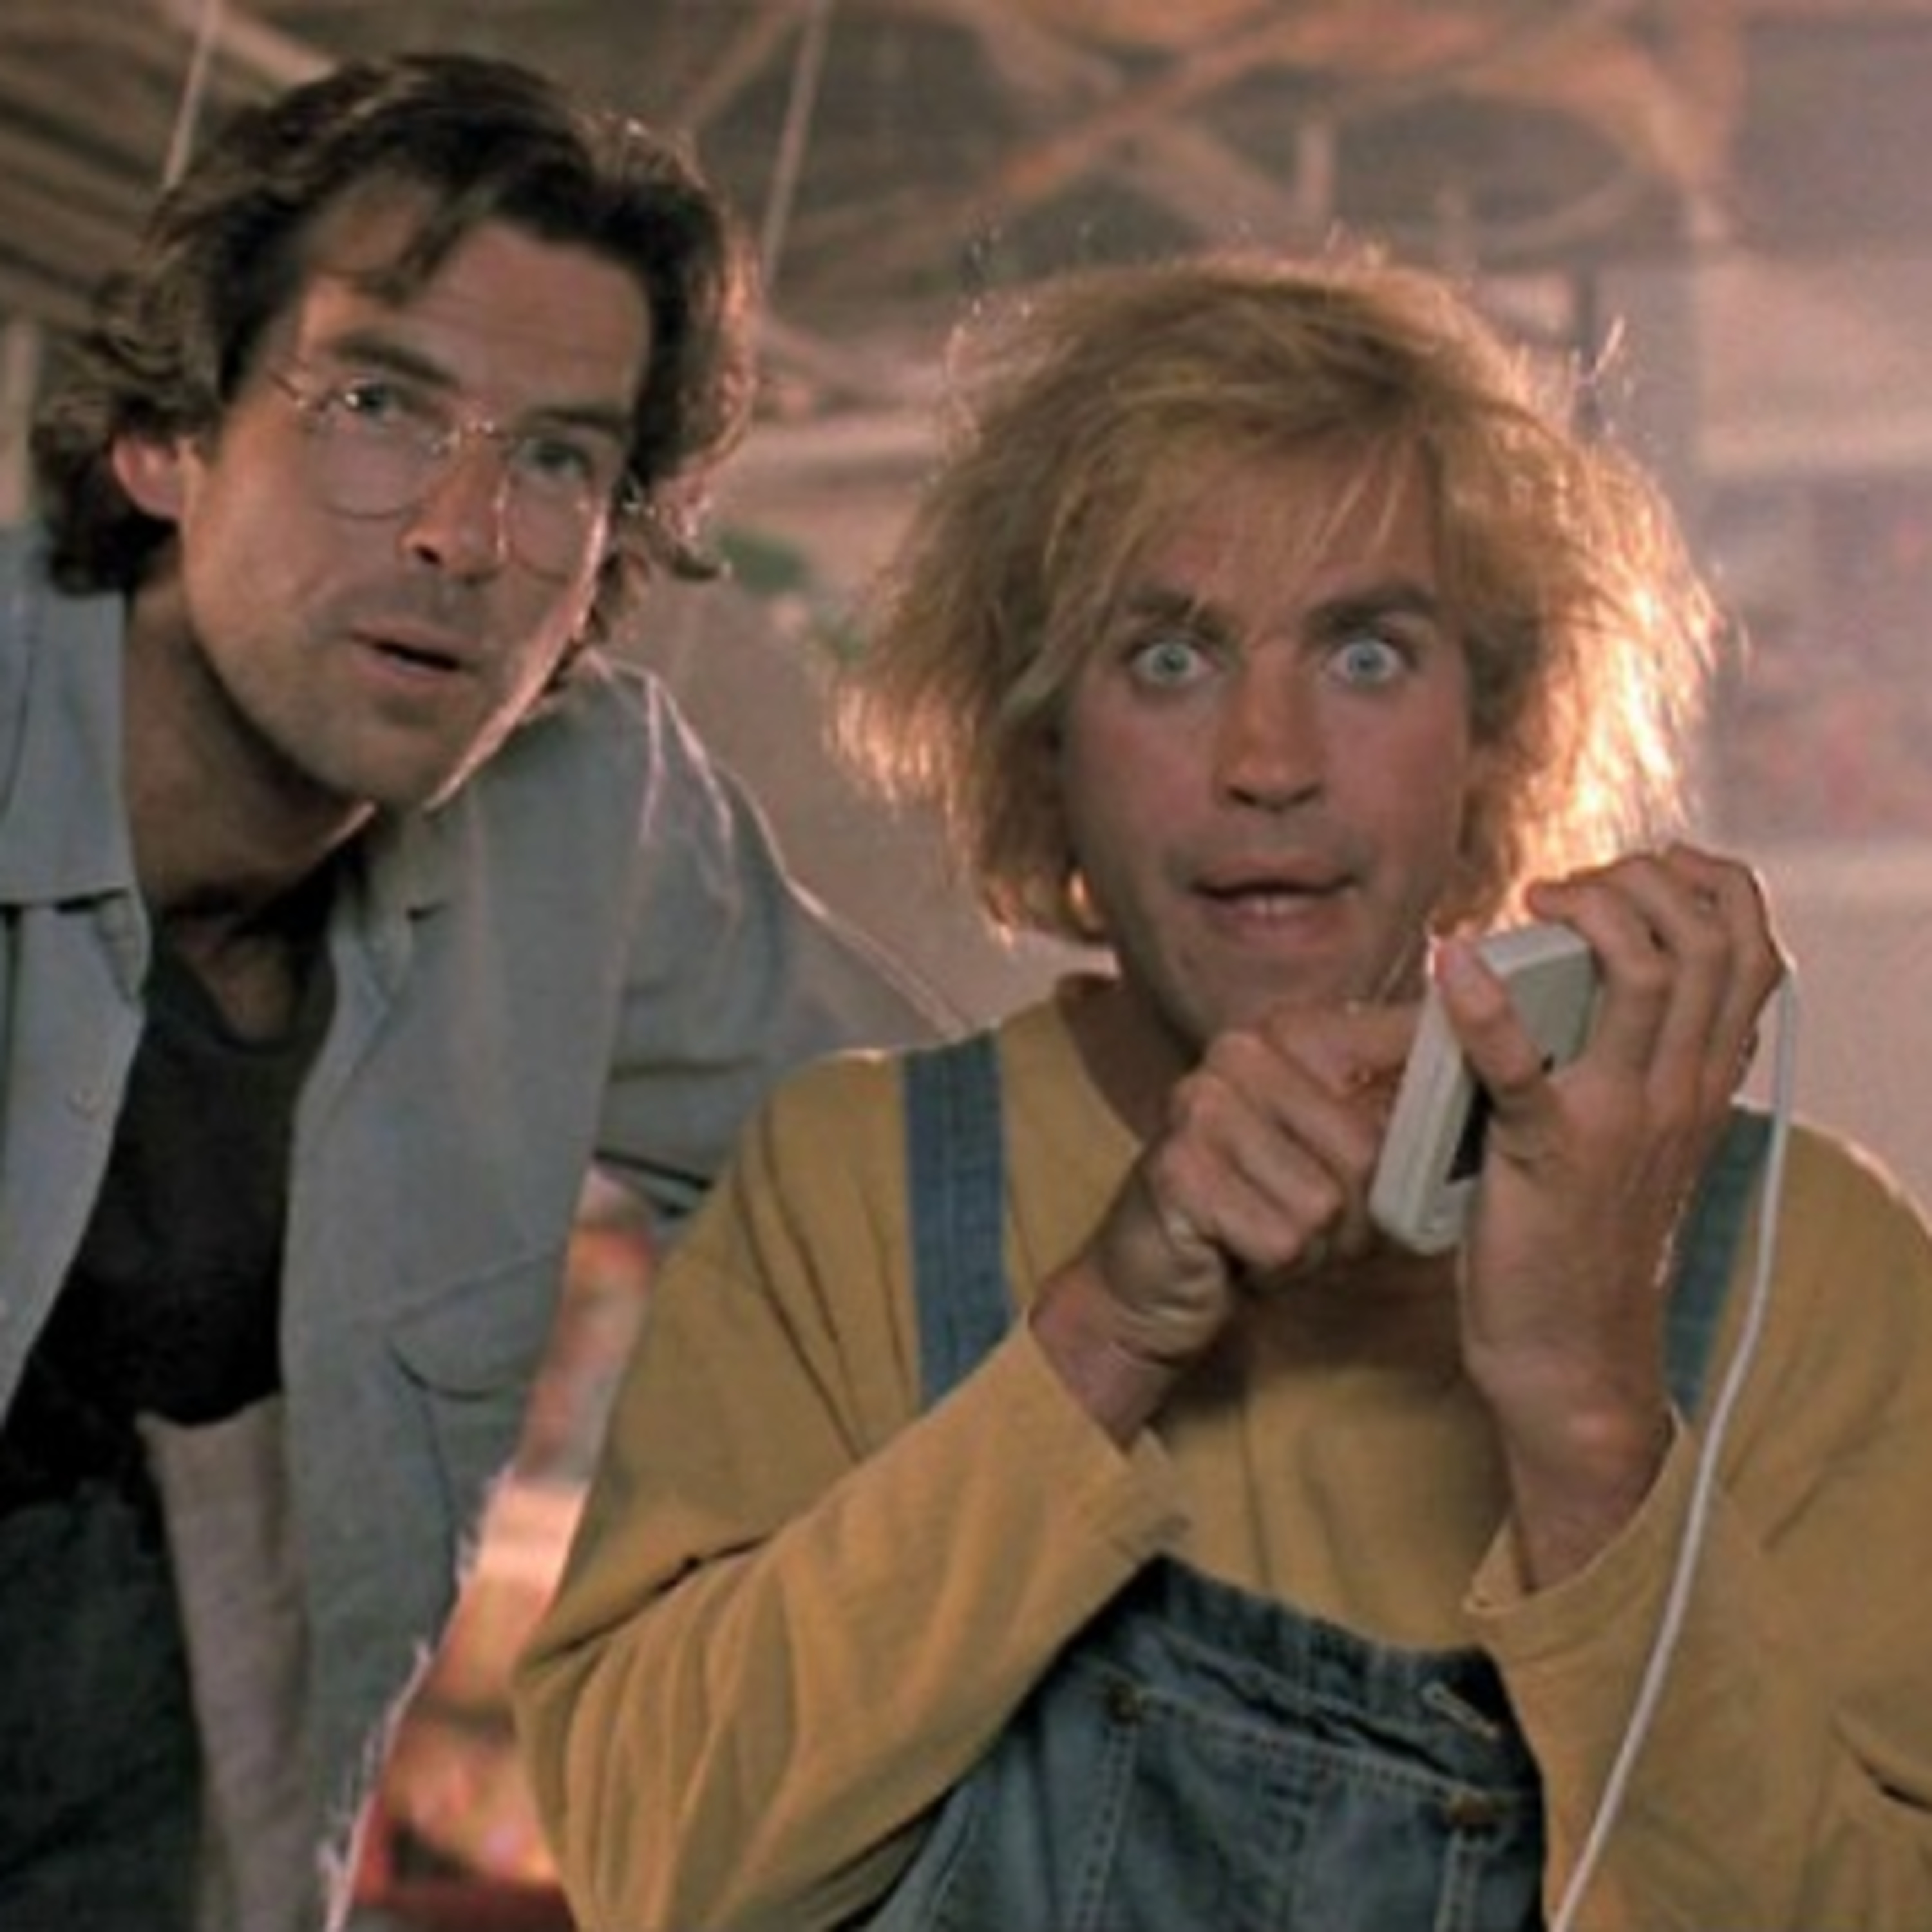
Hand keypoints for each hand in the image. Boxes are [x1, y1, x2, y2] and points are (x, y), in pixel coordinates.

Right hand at [1031, 998, 1413, 1442]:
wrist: (1150, 1280)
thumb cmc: (1261, 1212)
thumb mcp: (1341, 1152)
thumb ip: (1401, 1107)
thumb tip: (1499, 1057)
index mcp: (1292, 1030)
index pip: (1407, 1042)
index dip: (1430, 1115)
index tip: (1420, 1153)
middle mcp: (1242, 1051)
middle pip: (1371, 1147)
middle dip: (1358, 1209)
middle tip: (1316, 1220)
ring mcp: (1202, 1104)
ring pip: (1328, 1200)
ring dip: (1317, 1243)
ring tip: (1276, 1232)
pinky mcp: (1178, 1169)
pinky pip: (1283, 1237)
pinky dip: (1277, 1266)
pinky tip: (1243, 1253)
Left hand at [1439, 843, 1786, 1581]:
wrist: (1572, 1357)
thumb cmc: (1586, 1237)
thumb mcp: (1641, 1138)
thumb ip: (1643, 1061)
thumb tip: (1603, 979)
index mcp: (1705, 1081)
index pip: (1749, 944)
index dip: (1703, 880)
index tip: (1635, 870)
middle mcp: (1680, 1090)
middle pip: (1703, 937)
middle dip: (1637, 880)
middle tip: (1560, 891)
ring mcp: (1622, 1121)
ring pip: (1645, 973)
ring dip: (1587, 914)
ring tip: (1529, 907)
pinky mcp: (1548, 1155)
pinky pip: (1522, 1064)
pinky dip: (1484, 1005)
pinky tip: (1450, 962)